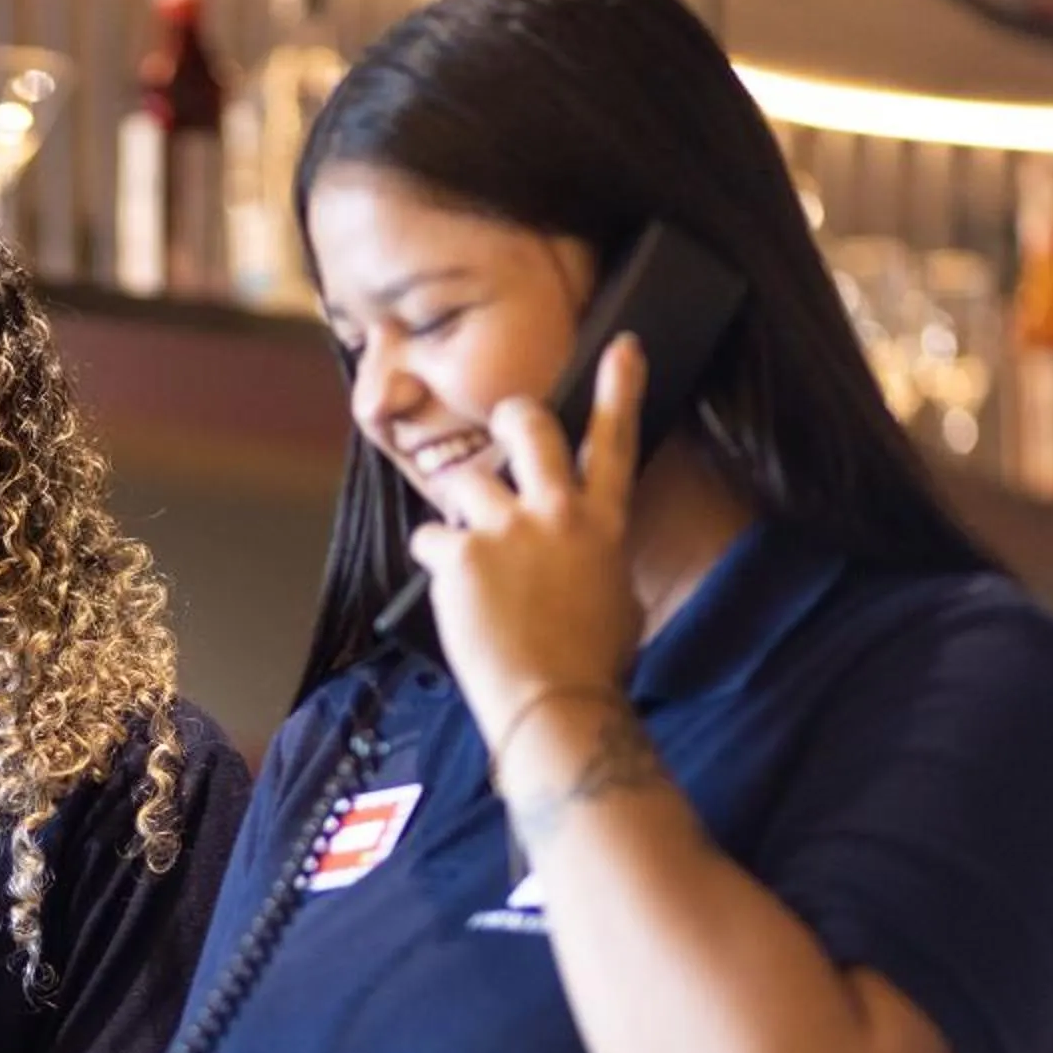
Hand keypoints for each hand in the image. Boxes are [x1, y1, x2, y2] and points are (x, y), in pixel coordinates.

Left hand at [406, 336, 647, 745]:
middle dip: (513, 417)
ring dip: (460, 508)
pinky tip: (449, 590)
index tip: (622, 346)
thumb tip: (581, 551)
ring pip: (464, 479)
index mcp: (602, 525)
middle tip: (507, 424)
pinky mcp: (463, 554)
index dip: (619, 388)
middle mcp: (557, 514)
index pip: (615, 442)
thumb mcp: (618, 600)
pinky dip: (434, 560)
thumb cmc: (591, 666)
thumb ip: (595, 557)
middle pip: (530, 428)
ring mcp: (507, 529)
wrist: (554, 706)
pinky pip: (431, 538)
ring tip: (470, 553)